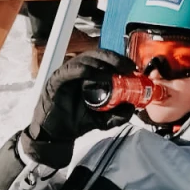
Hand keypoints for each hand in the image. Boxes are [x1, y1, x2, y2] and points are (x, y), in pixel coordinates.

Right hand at [23, 49, 134, 166]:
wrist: (58, 134)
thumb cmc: (77, 121)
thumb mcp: (104, 120)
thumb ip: (118, 115)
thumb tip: (132, 107)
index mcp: (90, 75)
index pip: (105, 60)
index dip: (119, 61)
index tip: (132, 68)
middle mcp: (78, 71)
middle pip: (97, 55)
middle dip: (114, 59)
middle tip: (127, 67)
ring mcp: (67, 74)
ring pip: (85, 59)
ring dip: (102, 64)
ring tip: (115, 74)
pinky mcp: (57, 80)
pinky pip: (71, 70)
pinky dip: (85, 71)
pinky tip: (98, 77)